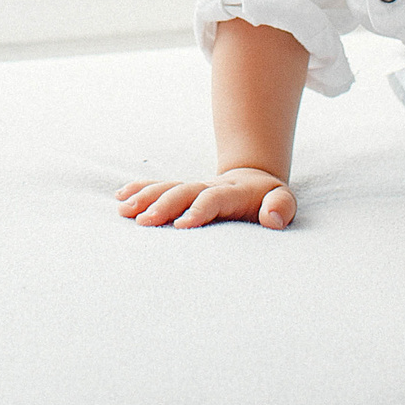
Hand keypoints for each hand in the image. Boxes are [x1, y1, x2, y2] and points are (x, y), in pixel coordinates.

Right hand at [115, 166, 295, 228]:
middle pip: (184, 191)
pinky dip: (139, 190)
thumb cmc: (269, 200)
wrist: (255, 178)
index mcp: (233, 192)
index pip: (214, 198)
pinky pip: (159, 188)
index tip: (181, 225)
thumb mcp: (284, 201)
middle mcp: (209, 186)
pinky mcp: (183, 191)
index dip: (198, 209)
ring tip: (124, 211)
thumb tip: (270, 218)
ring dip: (145, 197)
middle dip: (163, 205)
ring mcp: (194, 187)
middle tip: (144, 222)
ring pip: (167, 188)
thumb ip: (281, 208)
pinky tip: (120, 198)